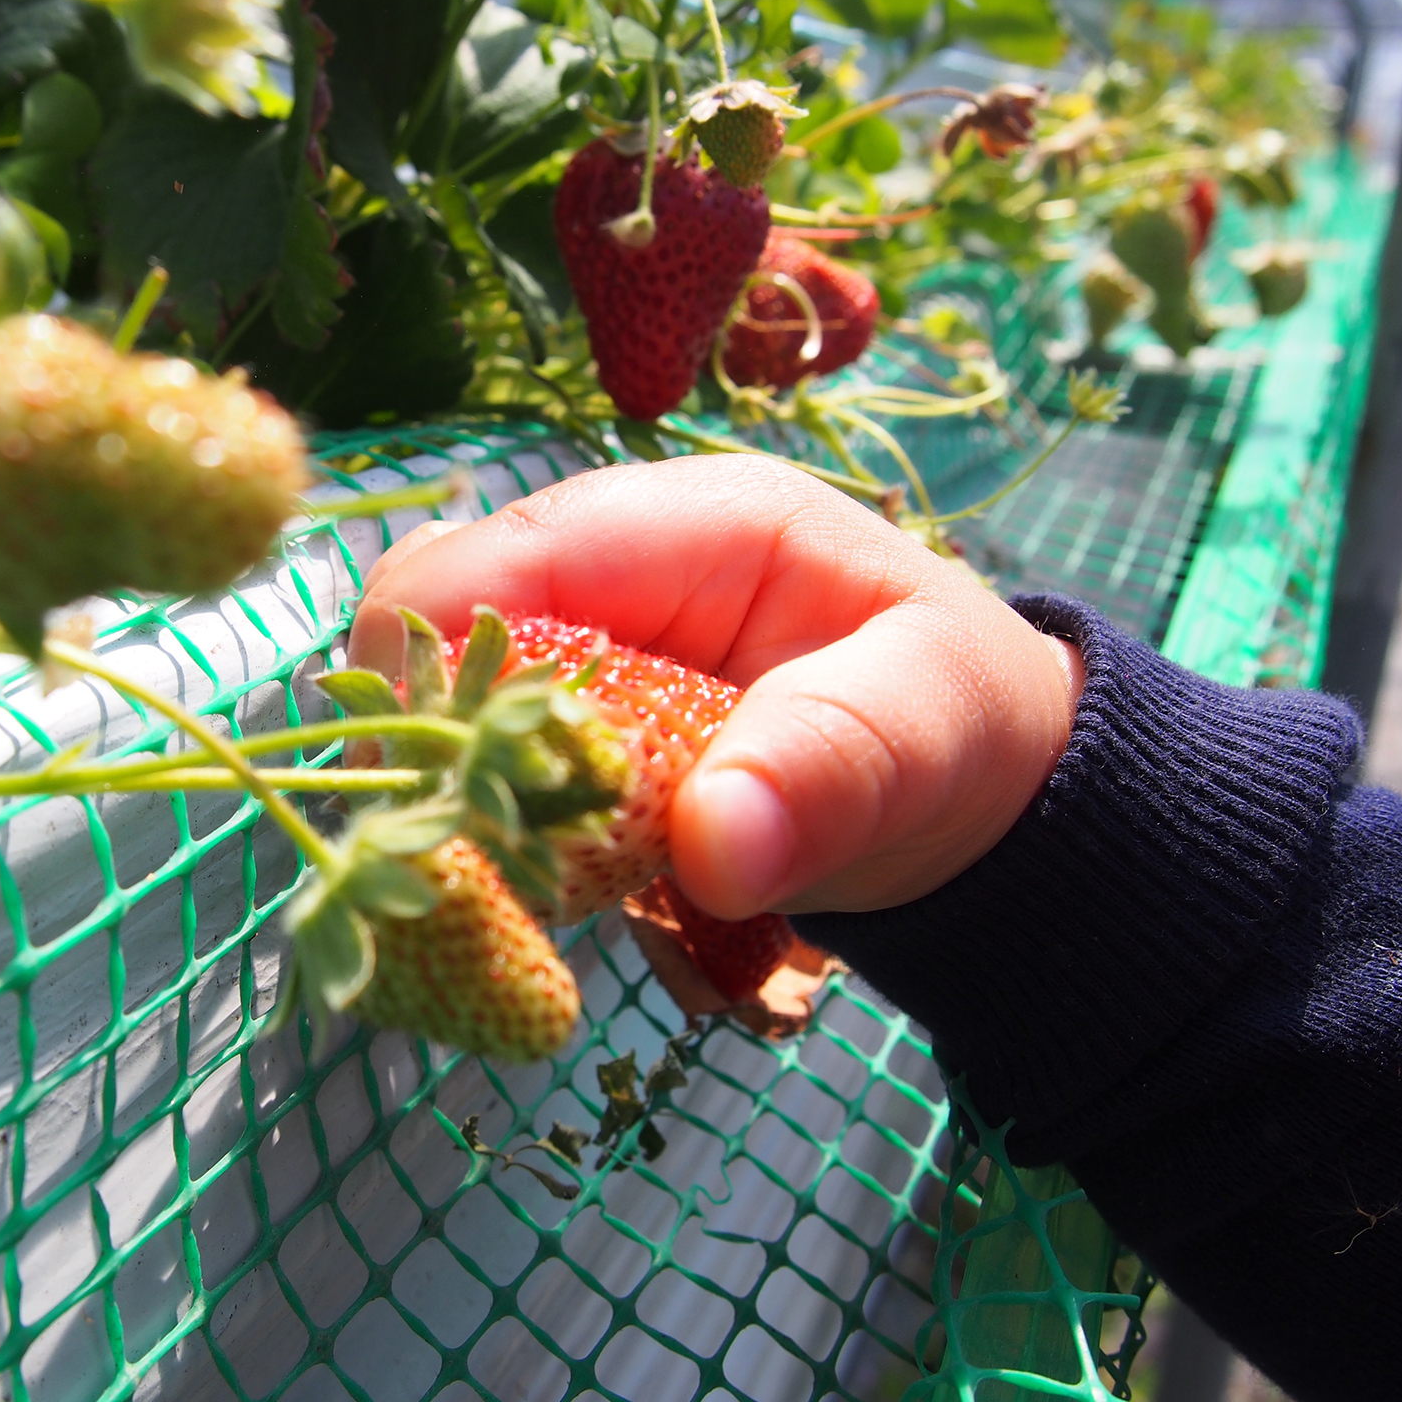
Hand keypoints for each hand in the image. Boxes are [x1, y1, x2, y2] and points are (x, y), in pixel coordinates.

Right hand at [349, 455, 1083, 917]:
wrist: (974, 781)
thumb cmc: (952, 725)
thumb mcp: (923, 735)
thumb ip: (826, 773)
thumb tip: (713, 845)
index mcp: (692, 523)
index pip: (496, 555)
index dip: (435, 665)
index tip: (443, 795)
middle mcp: (611, 564)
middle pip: (431, 619)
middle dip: (427, 732)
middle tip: (466, 850)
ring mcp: (582, 639)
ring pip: (436, 688)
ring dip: (445, 781)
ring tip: (491, 875)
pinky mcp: (572, 714)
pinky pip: (475, 748)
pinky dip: (476, 815)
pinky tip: (514, 878)